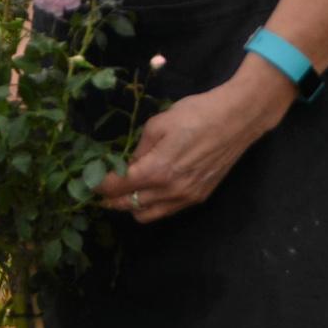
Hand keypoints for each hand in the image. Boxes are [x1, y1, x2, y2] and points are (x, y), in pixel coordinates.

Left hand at [97, 63, 294, 223]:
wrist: (238, 118)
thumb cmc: (196, 113)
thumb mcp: (159, 123)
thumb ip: (139, 148)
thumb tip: (128, 163)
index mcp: (156, 170)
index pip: (117, 187)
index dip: (99, 185)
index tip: (89, 181)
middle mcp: (170, 191)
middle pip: (128, 205)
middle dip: (110, 199)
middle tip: (101, 189)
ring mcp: (186, 197)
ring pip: (147, 214)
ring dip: (131, 205)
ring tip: (125, 191)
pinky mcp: (199, 197)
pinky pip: (166, 210)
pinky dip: (153, 205)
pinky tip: (151, 189)